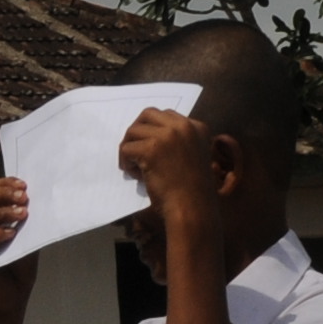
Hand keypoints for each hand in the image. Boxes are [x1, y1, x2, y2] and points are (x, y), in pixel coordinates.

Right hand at [0, 180, 37, 315]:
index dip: (4, 185)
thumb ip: (26, 223)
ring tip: (23, 214)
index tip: (24, 185)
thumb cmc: (18, 274)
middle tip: (24, 197)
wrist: (10, 303)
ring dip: (2, 213)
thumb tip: (34, 201)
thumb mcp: (28, 242)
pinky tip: (11, 234)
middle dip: (3, 194)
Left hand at [115, 109, 231, 231]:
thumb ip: (179, 144)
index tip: (151, 150)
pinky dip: (125, 162)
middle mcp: (184, 126)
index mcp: (197, 127)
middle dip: (137, 131)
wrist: (193, 209)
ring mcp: (168, 136)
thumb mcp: (193, 158)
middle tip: (134, 150)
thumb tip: (149, 138)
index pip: (167, 116)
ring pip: (133, 131)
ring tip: (135, 167)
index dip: (154, 131)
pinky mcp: (152, 148)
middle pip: (148, 114)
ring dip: (129, 148)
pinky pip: (126, 148)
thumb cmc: (193, 192)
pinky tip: (135, 175)